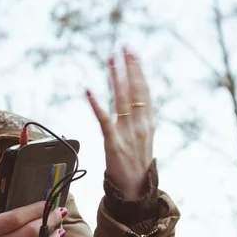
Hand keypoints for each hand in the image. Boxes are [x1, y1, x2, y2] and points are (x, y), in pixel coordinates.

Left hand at [87, 48, 153, 199]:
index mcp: (148, 122)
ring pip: (121, 99)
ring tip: (110, 60)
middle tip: (123, 48)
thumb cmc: (137, 162)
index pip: (144, 91)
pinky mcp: (113, 142)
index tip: (133, 54)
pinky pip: (104, 120)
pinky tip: (89, 91)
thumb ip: (140, 118)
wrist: (136, 189)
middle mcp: (140, 124)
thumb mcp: (144, 137)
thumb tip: (134, 101)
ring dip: (115, 78)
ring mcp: (127, 132)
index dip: (138, 71)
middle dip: (129, 67)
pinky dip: (96, 105)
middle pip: (135, 90)